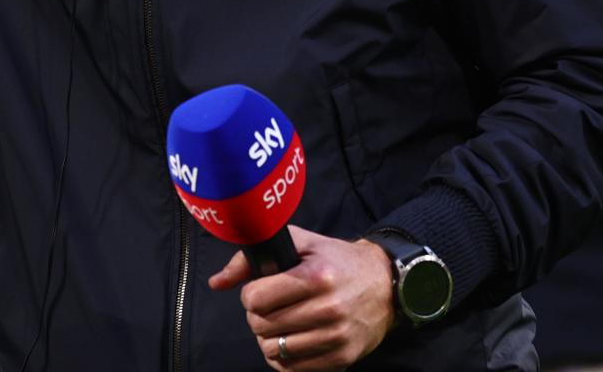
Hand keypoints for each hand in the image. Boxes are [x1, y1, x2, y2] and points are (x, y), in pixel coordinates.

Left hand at [209, 226, 395, 368]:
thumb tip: (216, 282)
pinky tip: (291, 339)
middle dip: (257, 316)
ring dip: (268, 338)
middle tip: (269, 307)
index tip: (259, 290)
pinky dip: (284, 357)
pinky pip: (293, 369)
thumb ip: (253, 259)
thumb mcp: (300, 244)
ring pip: (274, 351)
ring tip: (279, 323)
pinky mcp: (342, 358)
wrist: (386, 284)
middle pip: (262, 326)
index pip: (257, 299)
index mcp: (316, 276)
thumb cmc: (336, 260)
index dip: (250, 295)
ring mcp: (337, 337)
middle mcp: (329, 308)